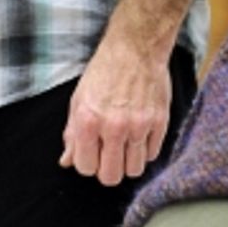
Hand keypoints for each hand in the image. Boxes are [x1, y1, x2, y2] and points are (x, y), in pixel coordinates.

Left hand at [60, 34, 172, 185]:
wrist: (136, 49)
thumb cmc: (105, 71)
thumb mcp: (79, 99)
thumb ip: (73, 133)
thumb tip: (67, 161)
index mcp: (88, 120)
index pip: (86, 167)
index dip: (88, 164)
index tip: (92, 155)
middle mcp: (114, 127)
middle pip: (111, 177)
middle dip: (108, 170)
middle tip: (109, 157)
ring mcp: (139, 127)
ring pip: (134, 170)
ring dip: (128, 162)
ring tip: (126, 146)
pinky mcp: (159, 124)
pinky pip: (152, 155)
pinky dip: (145, 150)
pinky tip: (140, 136)